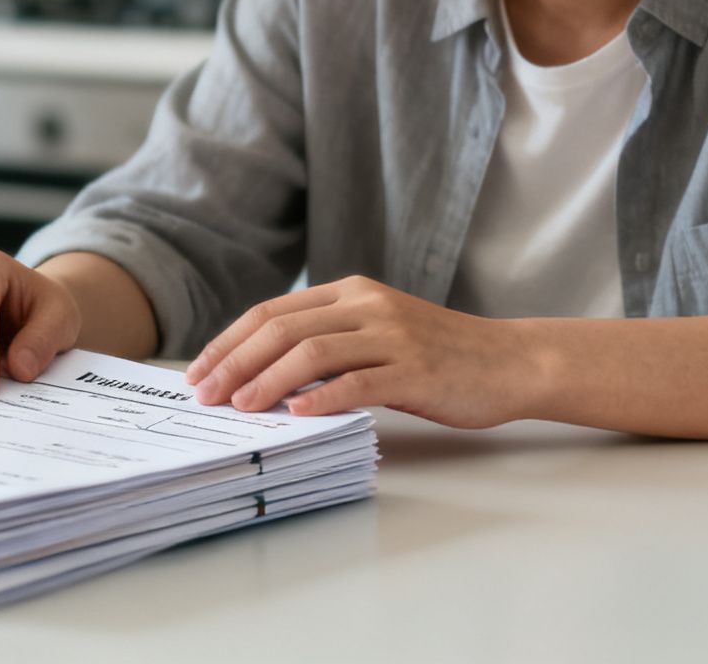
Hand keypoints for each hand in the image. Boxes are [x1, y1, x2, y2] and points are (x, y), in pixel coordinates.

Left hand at [182, 274, 536, 427]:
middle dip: (235, 362)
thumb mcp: (376, 334)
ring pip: (312, 352)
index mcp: (351, 292)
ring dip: (267, 380)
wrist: (509, 361)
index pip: (272, 312)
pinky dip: (321, 398)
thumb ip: (328, 343)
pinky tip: (295, 414)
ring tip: (241, 406)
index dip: (229, 342)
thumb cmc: (437, 355)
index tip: (199, 372)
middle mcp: (367, 306)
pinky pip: (357, 382)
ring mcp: (392, 336)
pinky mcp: (415, 369)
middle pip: (282, 328)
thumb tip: (258, 375)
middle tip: (207, 394)